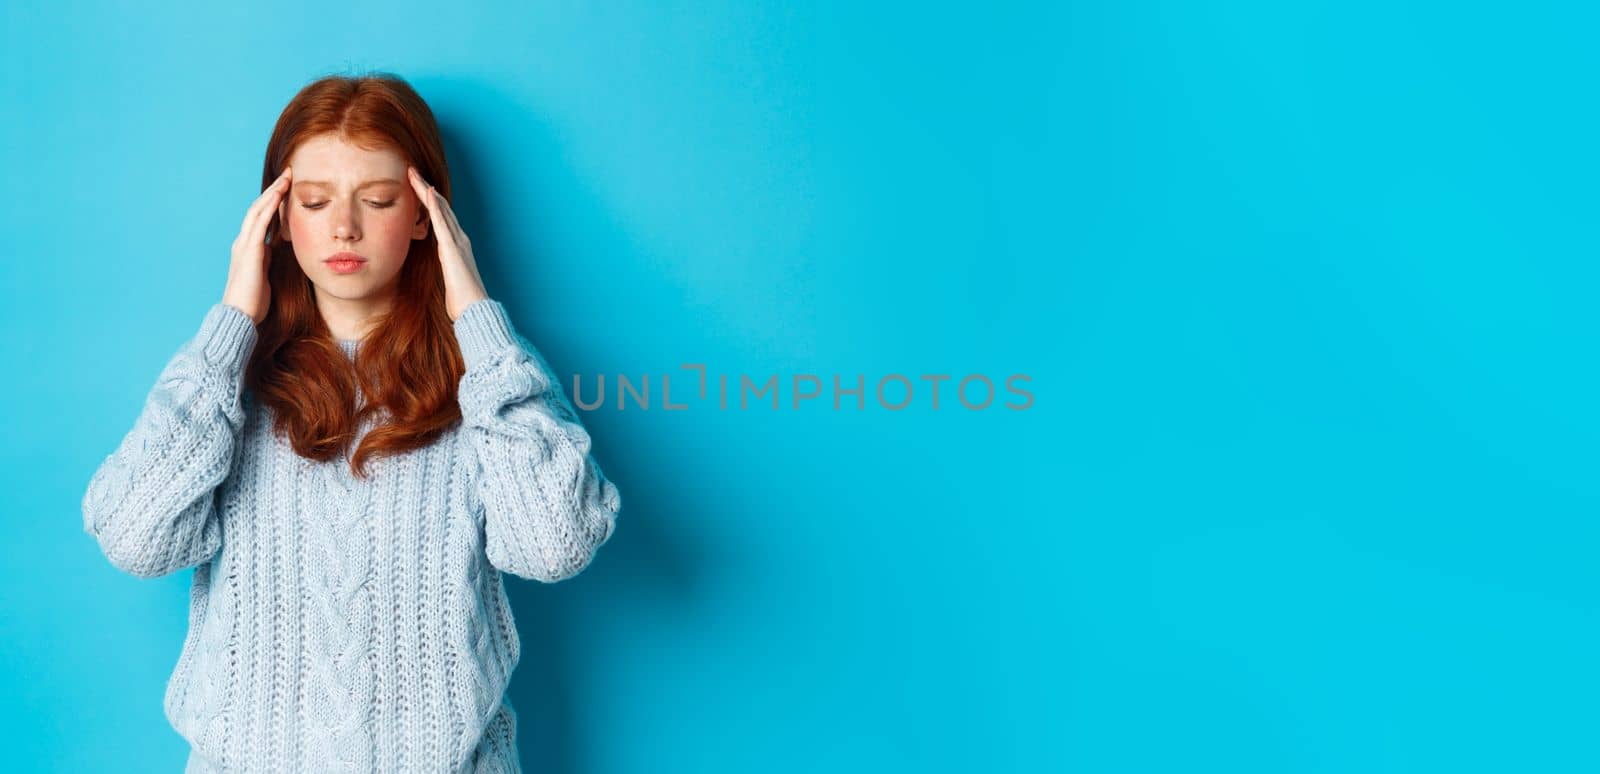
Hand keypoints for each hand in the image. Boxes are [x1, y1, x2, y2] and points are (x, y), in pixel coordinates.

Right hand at [222, 167, 290, 324]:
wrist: (240, 317)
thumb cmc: (254, 301)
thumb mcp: (266, 275)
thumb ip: (270, 260)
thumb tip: (278, 250)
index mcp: (249, 247)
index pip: (262, 217)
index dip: (275, 201)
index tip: (289, 187)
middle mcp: (244, 242)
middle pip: (259, 208)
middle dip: (274, 190)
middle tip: (289, 173)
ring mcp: (244, 245)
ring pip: (258, 211)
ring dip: (272, 193)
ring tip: (286, 178)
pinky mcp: (249, 252)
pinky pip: (259, 224)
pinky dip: (268, 208)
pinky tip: (279, 196)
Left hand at [407, 166, 488, 320]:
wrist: (474, 310)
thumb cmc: (462, 300)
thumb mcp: (449, 281)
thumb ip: (444, 271)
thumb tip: (439, 274)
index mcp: (456, 247)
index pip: (440, 218)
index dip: (428, 202)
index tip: (415, 188)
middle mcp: (459, 239)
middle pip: (440, 208)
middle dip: (426, 189)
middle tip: (412, 172)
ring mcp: (457, 242)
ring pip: (441, 209)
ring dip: (427, 190)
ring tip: (414, 175)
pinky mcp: (452, 248)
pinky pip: (442, 222)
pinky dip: (435, 205)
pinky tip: (427, 191)